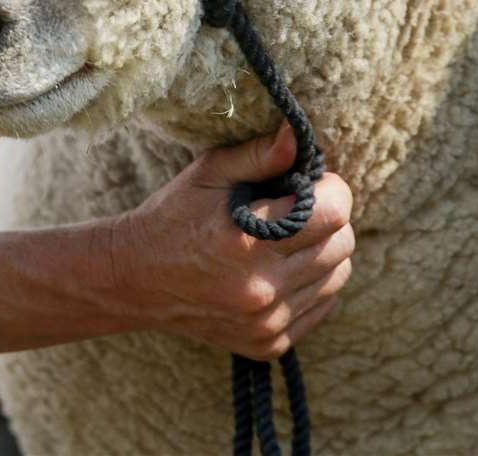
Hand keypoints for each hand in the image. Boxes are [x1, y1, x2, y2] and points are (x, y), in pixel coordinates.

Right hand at [108, 127, 354, 360]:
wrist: (135, 279)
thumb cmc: (173, 216)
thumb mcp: (208, 174)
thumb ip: (258, 155)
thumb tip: (297, 134)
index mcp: (246, 242)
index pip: (333, 212)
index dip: (330, 188)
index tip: (311, 182)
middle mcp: (260, 288)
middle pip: (342, 244)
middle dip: (327, 218)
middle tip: (296, 209)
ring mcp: (267, 322)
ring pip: (338, 276)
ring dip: (323, 251)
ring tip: (287, 239)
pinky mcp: (269, 343)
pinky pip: (323, 305)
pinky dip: (312, 283)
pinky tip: (279, 268)